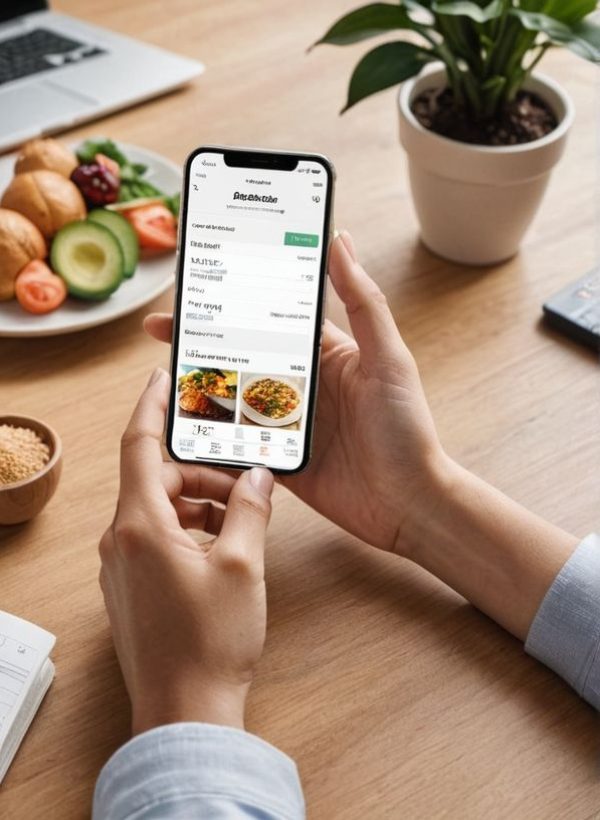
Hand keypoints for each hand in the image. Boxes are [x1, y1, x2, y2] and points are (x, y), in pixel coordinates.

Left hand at [99, 368, 273, 733]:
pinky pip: (158, 536)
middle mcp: (120, 539)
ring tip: (243, 513)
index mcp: (140, 525)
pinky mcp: (132, 585)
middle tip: (246, 476)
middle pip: (159, 478)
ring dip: (200, 501)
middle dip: (204, 470)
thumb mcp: (242, 565)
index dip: (153, 406)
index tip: (164, 378)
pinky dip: (190, 528)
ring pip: (161, 508)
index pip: (140, 445)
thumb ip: (250, 509)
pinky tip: (225, 542)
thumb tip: (259, 477)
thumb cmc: (210, 642)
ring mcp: (122, 564)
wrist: (186, 711)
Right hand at [145, 232, 445, 553]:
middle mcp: (303, 385)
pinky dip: (212, 432)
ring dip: (201, 385)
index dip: (237, 300)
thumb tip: (340, 240)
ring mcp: (288, 423)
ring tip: (165, 371)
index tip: (203, 283)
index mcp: (326, 355)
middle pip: (243, 355)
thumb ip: (363, 303)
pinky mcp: (279, 458)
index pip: (272, 318)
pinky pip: (238, 441)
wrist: (409, 504)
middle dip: (203, 340)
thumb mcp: (389, 360)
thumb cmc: (408, 431)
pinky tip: (184, 424)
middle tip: (160, 327)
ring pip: (234, 397)